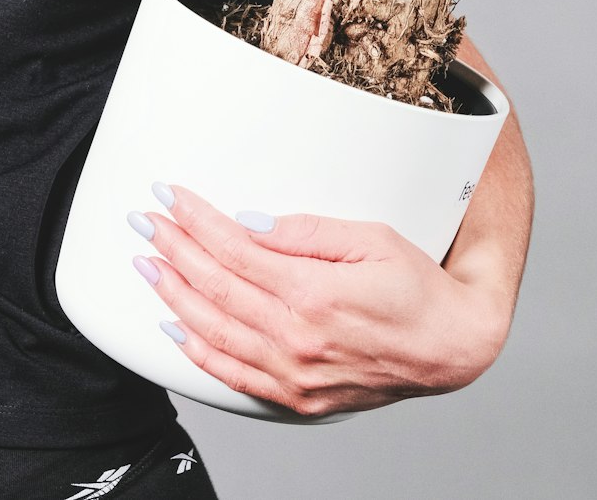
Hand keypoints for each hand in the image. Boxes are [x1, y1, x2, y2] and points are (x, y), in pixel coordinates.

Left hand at [128, 183, 509, 416]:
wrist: (450, 347)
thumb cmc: (418, 288)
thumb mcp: (372, 238)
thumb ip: (306, 232)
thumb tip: (248, 224)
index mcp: (314, 294)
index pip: (235, 249)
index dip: (197, 221)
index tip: (172, 197)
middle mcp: (297, 339)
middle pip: (216, 286)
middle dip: (174, 248)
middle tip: (146, 221)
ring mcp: (294, 374)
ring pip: (214, 331)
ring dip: (173, 294)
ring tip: (147, 264)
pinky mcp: (297, 398)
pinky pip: (232, 375)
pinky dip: (197, 351)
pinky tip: (175, 326)